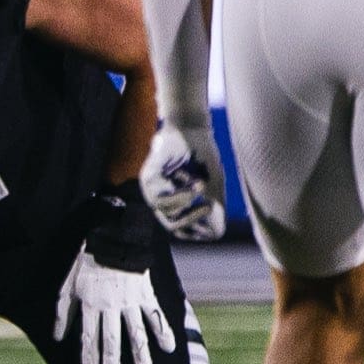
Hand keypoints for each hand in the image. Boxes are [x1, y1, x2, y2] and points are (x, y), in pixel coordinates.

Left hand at [53, 250, 175, 363]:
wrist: (112, 238)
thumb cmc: (87, 263)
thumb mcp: (68, 285)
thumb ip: (63, 312)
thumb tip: (58, 338)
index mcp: (89, 304)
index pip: (88, 336)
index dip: (89, 356)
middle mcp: (109, 305)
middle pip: (111, 338)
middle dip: (111, 360)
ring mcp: (129, 300)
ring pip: (135, 331)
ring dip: (140, 351)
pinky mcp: (145, 293)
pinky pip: (156, 315)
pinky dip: (164, 332)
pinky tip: (169, 348)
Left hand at [139, 121, 227, 240]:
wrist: (191, 128)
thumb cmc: (203, 156)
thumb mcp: (213, 185)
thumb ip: (214, 207)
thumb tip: (217, 234)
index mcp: (173, 201)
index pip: (179, 227)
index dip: (195, 232)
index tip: (213, 227)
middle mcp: (159, 197)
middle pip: (171, 225)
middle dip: (192, 220)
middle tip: (210, 209)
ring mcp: (150, 188)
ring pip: (166, 213)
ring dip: (189, 202)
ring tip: (203, 187)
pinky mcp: (147, 177)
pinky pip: (162, 198)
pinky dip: (183, 194)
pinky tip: (198, 184)